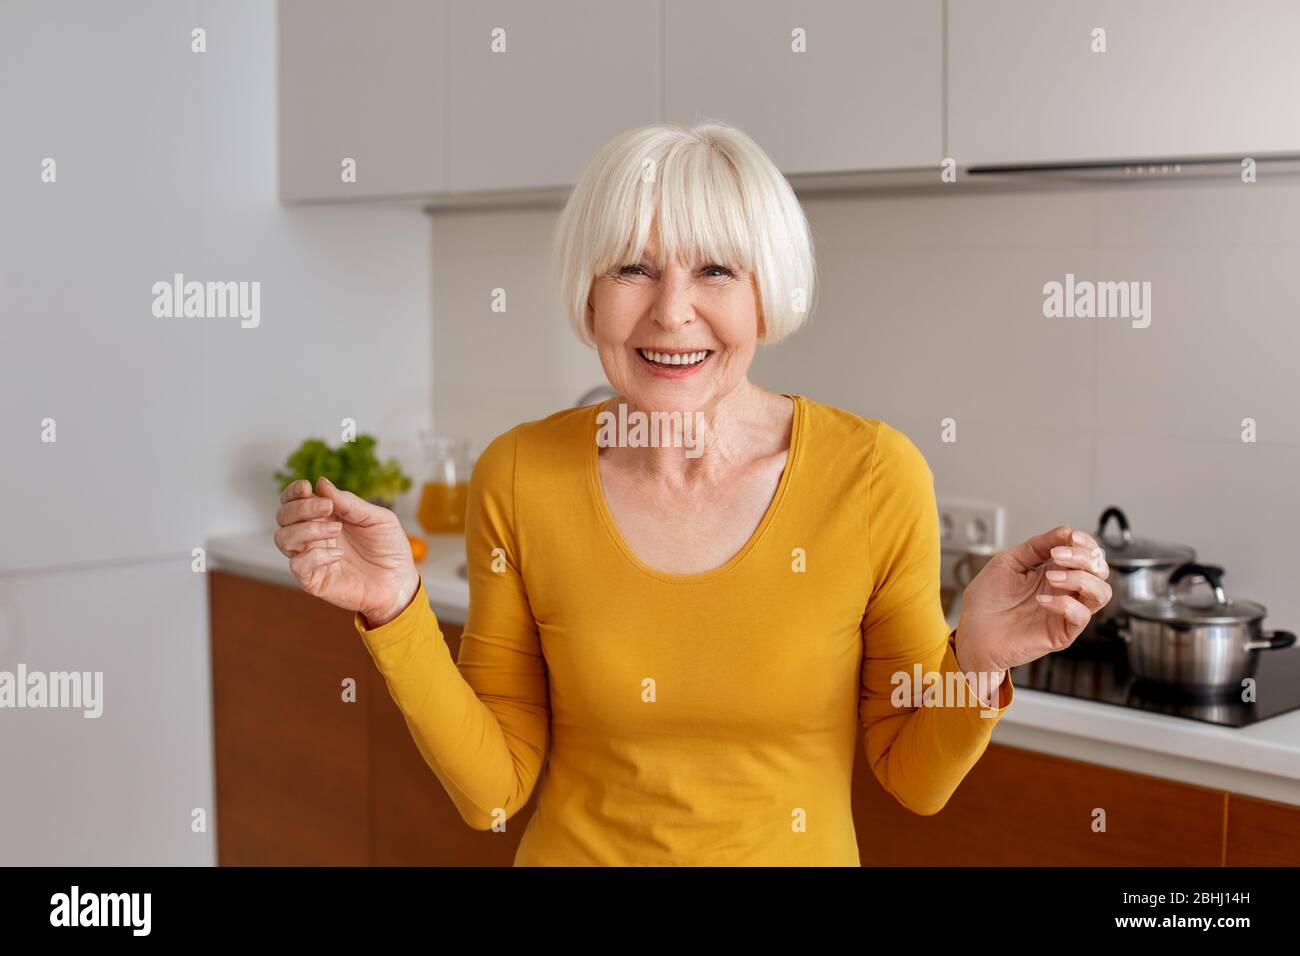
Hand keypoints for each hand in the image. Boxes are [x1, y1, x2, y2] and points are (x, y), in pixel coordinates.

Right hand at [273, 476, 419, 625]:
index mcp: (324, 517)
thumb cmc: (389, 548)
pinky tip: (338, 554)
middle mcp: (312, 536)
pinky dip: (315, 556)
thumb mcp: (377, 518)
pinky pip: (298, 565)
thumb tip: (321, 483)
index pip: (293, 500)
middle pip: (283, 516)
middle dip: (301, 508)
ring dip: (307, 529)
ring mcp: (311, 557)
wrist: (400, 581)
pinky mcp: (313, 580)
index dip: (293, 492)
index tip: (306, 487)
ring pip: (283, 538)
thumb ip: (349, 502)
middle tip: (328, 508)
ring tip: (337, 530)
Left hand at [953, 525, 1111, 674]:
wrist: (971, 630)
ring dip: (1080, 579)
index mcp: (1055, 572)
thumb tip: (1066, 531)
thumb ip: (1036, 546)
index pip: (1087, 554)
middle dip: (1084, 557)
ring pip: (1101, 593)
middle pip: (1100, 571)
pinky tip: (1041, 600)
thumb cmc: (987, 599)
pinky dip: (1065, 604)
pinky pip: (1080, 617)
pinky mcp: (1061, 633)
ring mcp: (1066, 612)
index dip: (1086, 543)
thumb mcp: (1008, 562)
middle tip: (1057, 555)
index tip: (1071, 537)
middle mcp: (1065, 591)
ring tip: (1051, 577)